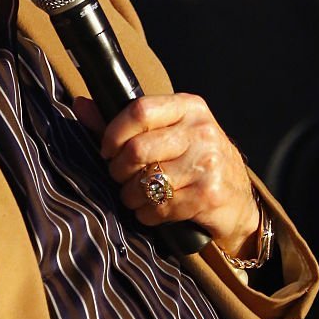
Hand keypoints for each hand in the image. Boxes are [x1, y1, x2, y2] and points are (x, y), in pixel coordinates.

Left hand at [76, 93, 258, 258]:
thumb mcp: (166, 133)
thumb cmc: (193, 161)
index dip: (113, 132)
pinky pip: (160, 207)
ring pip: (145, 181)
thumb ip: (123, 121)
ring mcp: (208, 163)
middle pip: (137, 149)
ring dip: (131, 196)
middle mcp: (201, 131)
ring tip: (135, 196)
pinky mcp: (210, 194)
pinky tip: (152, 211)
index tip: (106, 149)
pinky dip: (147, 214)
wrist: (238, 202)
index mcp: (189, 107)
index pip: (140, 109)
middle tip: (121, 177)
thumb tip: (80, 104)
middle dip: (118, 170)